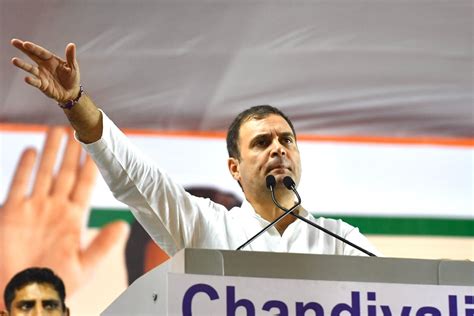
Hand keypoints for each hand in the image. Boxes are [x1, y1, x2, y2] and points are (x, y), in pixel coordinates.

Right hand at [0, 127, 128, 306]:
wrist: (24, 294)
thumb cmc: (56, 283)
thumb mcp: (86, 265)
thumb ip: (104, 244)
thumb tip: (125, 225)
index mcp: (75, 217)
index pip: (86, 184)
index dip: (92, 165)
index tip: (99, 146)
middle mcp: (56, 208)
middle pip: (66, 173)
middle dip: (72, 152)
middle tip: (78, 129)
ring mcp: (35, 208)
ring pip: (45, 173)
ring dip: (51, 152)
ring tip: (58, 131)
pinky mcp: (13, 213)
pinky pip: (20, 184)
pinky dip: (25, 167)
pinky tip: (32, 150)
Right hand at [11, 39, 80, 103]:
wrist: (71, 93)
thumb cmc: (71, 78)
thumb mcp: (73, 67)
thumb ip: (70, 56)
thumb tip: (71, 45)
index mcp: (51, 60)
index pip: (41, 52)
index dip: (34, 48)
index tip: (26, 44)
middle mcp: (44, 66)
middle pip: (32, 56)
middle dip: (23, 49)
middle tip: (14, 42)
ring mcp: (42, 75)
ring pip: (31, 69)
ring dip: (23, 65)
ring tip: (14, 60)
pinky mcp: (42, 85)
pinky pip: (36, 82)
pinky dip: (32, 81)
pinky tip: (27, 78)